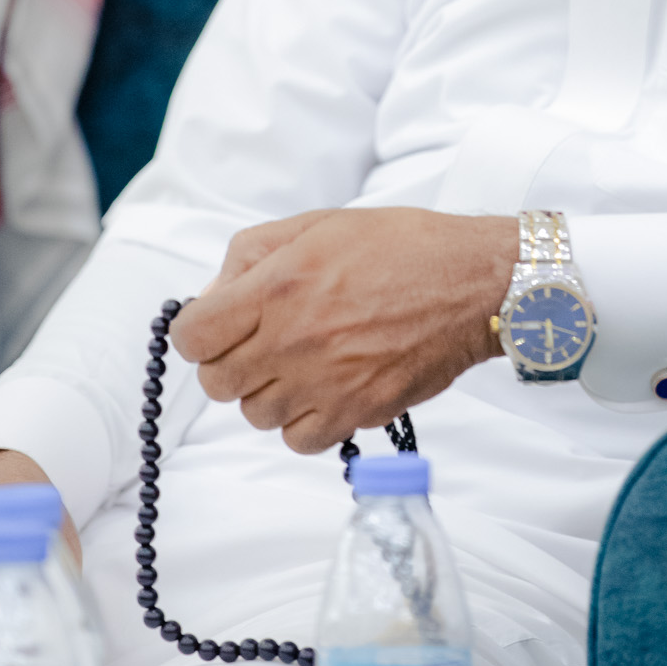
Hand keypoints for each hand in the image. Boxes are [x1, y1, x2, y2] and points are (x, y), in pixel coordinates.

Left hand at [171, 207, 518, 453]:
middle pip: (218, 382)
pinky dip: (303, 421)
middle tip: (262, 343)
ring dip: (268, 392)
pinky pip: (298, 440)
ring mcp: (324, 382)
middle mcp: (293, 339)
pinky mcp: (357, 412)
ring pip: (255, 415)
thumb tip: (213, 296)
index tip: (217, 326)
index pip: (193, 337)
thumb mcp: (316, 226)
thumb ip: (251, 256)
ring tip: (302, 363)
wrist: (473, 283)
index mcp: (277, 287)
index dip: (200, 332)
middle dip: (230, 361)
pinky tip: (324, 390)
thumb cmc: (401, 247)